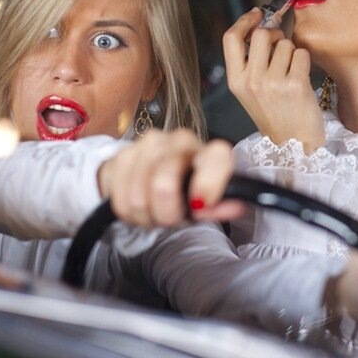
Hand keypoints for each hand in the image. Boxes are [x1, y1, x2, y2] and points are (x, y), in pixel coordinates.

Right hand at [97, 129, 244, 226]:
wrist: (148, 173)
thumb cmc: (185, 189)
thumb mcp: (206, 202)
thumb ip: (221, 205)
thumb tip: (236, 205)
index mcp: (207, 151)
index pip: (215, 156)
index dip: (208, 184)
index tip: (200, 206)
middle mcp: (178, 140)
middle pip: (164, 185)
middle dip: (166, 213)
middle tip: (171, 218)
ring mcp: (146, 144)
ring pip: (138, 197)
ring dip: (147, 215)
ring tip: (154, 211)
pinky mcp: (121, 155)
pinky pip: (121, 200)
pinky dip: (129, 213)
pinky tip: (139, 205)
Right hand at [223, 8, 324, 152]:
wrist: (295, 146)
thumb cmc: (276, 115)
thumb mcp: (250, 92)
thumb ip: (250, 62)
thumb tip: (262, 24)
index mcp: (236, 81)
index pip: (231, 38)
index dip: (245, 20)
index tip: (257, 13)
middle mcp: (251, 81)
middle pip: (262, 34)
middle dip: (275, 36)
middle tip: (281, 49)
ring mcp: (273, 83)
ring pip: (285, 44)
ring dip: (292, 53)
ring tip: (291, 73)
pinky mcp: (296, 85)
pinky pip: (302, 54)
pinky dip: (305, 62)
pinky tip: (302, 78)